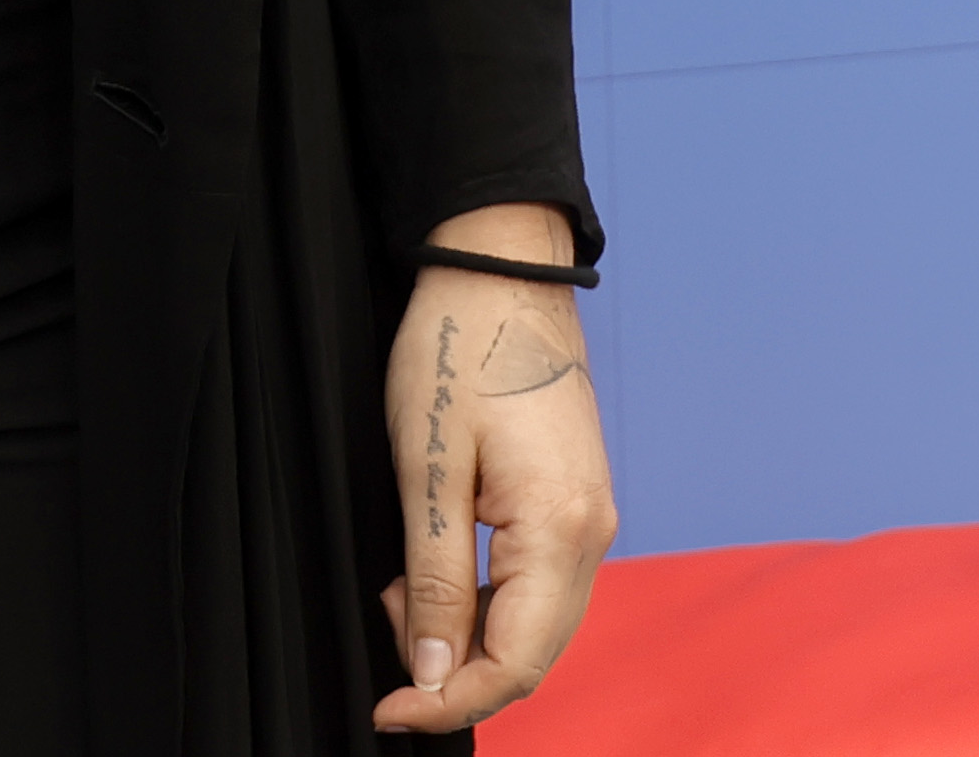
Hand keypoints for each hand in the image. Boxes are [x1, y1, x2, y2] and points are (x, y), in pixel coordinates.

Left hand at [366, 206, 615, 733]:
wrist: (499, 267)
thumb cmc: (456, 349)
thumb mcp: (426, 470)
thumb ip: (432, 580)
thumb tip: (433, 673)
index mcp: (561, 530)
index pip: (515, 663)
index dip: (448, 701)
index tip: (388, 710)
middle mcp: (593, 533)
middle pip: (534, 654)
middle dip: (457, 674)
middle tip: (385, 652)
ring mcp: (592, 515)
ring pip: (537, 622)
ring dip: (469, 635)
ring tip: (397, 597)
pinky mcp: (577, 499)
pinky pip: (539, 582)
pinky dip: (487, 598)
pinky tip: (433, 569)